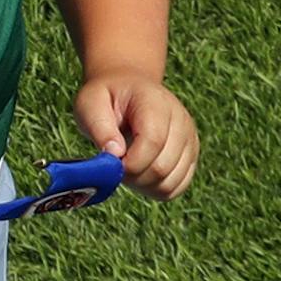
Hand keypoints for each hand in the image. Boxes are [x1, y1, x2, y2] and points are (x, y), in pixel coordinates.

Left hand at [74, 73, 198, 199]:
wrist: (127, 90)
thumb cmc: (105, 98)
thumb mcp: (90, 104)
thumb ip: (100, 127)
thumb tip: (115, 154)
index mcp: (156, 103)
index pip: (152, 142)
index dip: (129, 162)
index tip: (108, 162)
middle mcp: (181, 122)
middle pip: (163, 167)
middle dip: (132, 176)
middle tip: (113, 165)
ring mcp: (189, 141)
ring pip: (171, 183)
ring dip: (142, 185)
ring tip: (124, 167)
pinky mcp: (190, 157)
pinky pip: (177, 187)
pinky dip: (154, 189)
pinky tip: (138, 175)